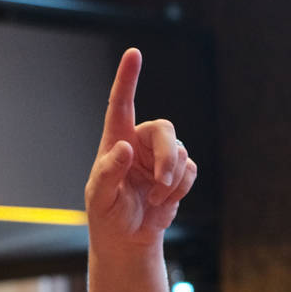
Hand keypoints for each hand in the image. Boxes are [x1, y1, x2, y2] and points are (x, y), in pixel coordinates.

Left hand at [84, 49, 196, 251]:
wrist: (128, 238)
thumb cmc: (107, 216)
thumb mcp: (100, 198)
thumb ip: (109, 173)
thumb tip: (124, 148)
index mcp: (116, 140)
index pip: (120, 104)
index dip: (127, 78)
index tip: (134, 53)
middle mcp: (139, 142)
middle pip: (165, 130)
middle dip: (168, 156)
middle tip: (161, 181)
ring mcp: (160, 156)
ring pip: (181, 152)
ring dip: (171, 181)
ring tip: (153, 199)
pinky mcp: (178, 172)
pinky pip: (191, 170)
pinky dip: (180, 190)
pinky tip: (163, 202)